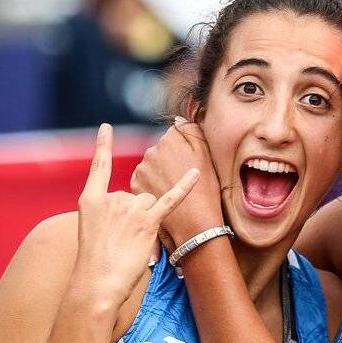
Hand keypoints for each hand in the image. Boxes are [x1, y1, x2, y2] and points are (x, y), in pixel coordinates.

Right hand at [75, 124, 199, 305]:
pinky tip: (195, 173)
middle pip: (134, 195)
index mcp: (91, 199)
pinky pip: (170, 200)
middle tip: (122, 241)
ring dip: (148, 220)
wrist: (97, 282)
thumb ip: (109, 214)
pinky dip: (184, 187)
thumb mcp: (91, 231)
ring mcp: (129, 208)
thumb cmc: (95, 262)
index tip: (106, 127)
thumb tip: (134, 210)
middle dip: (135, 215)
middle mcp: (111, 199)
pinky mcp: (148, 221)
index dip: (103, 147)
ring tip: (134, 243)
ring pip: (150, 203)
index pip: (98, 168)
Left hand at [131, 118, 222, 253]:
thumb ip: (191, 130)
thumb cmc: (206, 188)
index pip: (172, 138)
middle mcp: (151, 151)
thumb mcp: (206, 154)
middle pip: (159, 152)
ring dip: (157, 174)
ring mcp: (141, 169)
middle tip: (180, 178)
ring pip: (149, 167)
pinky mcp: (135, 186)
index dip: (181, 151)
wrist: (193, 223)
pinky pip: (142, 180)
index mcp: (169, 140)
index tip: (188, 164)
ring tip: (172, 189)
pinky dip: (149, 185)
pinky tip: (161, 194)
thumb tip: (178, 119)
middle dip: (167, 162)